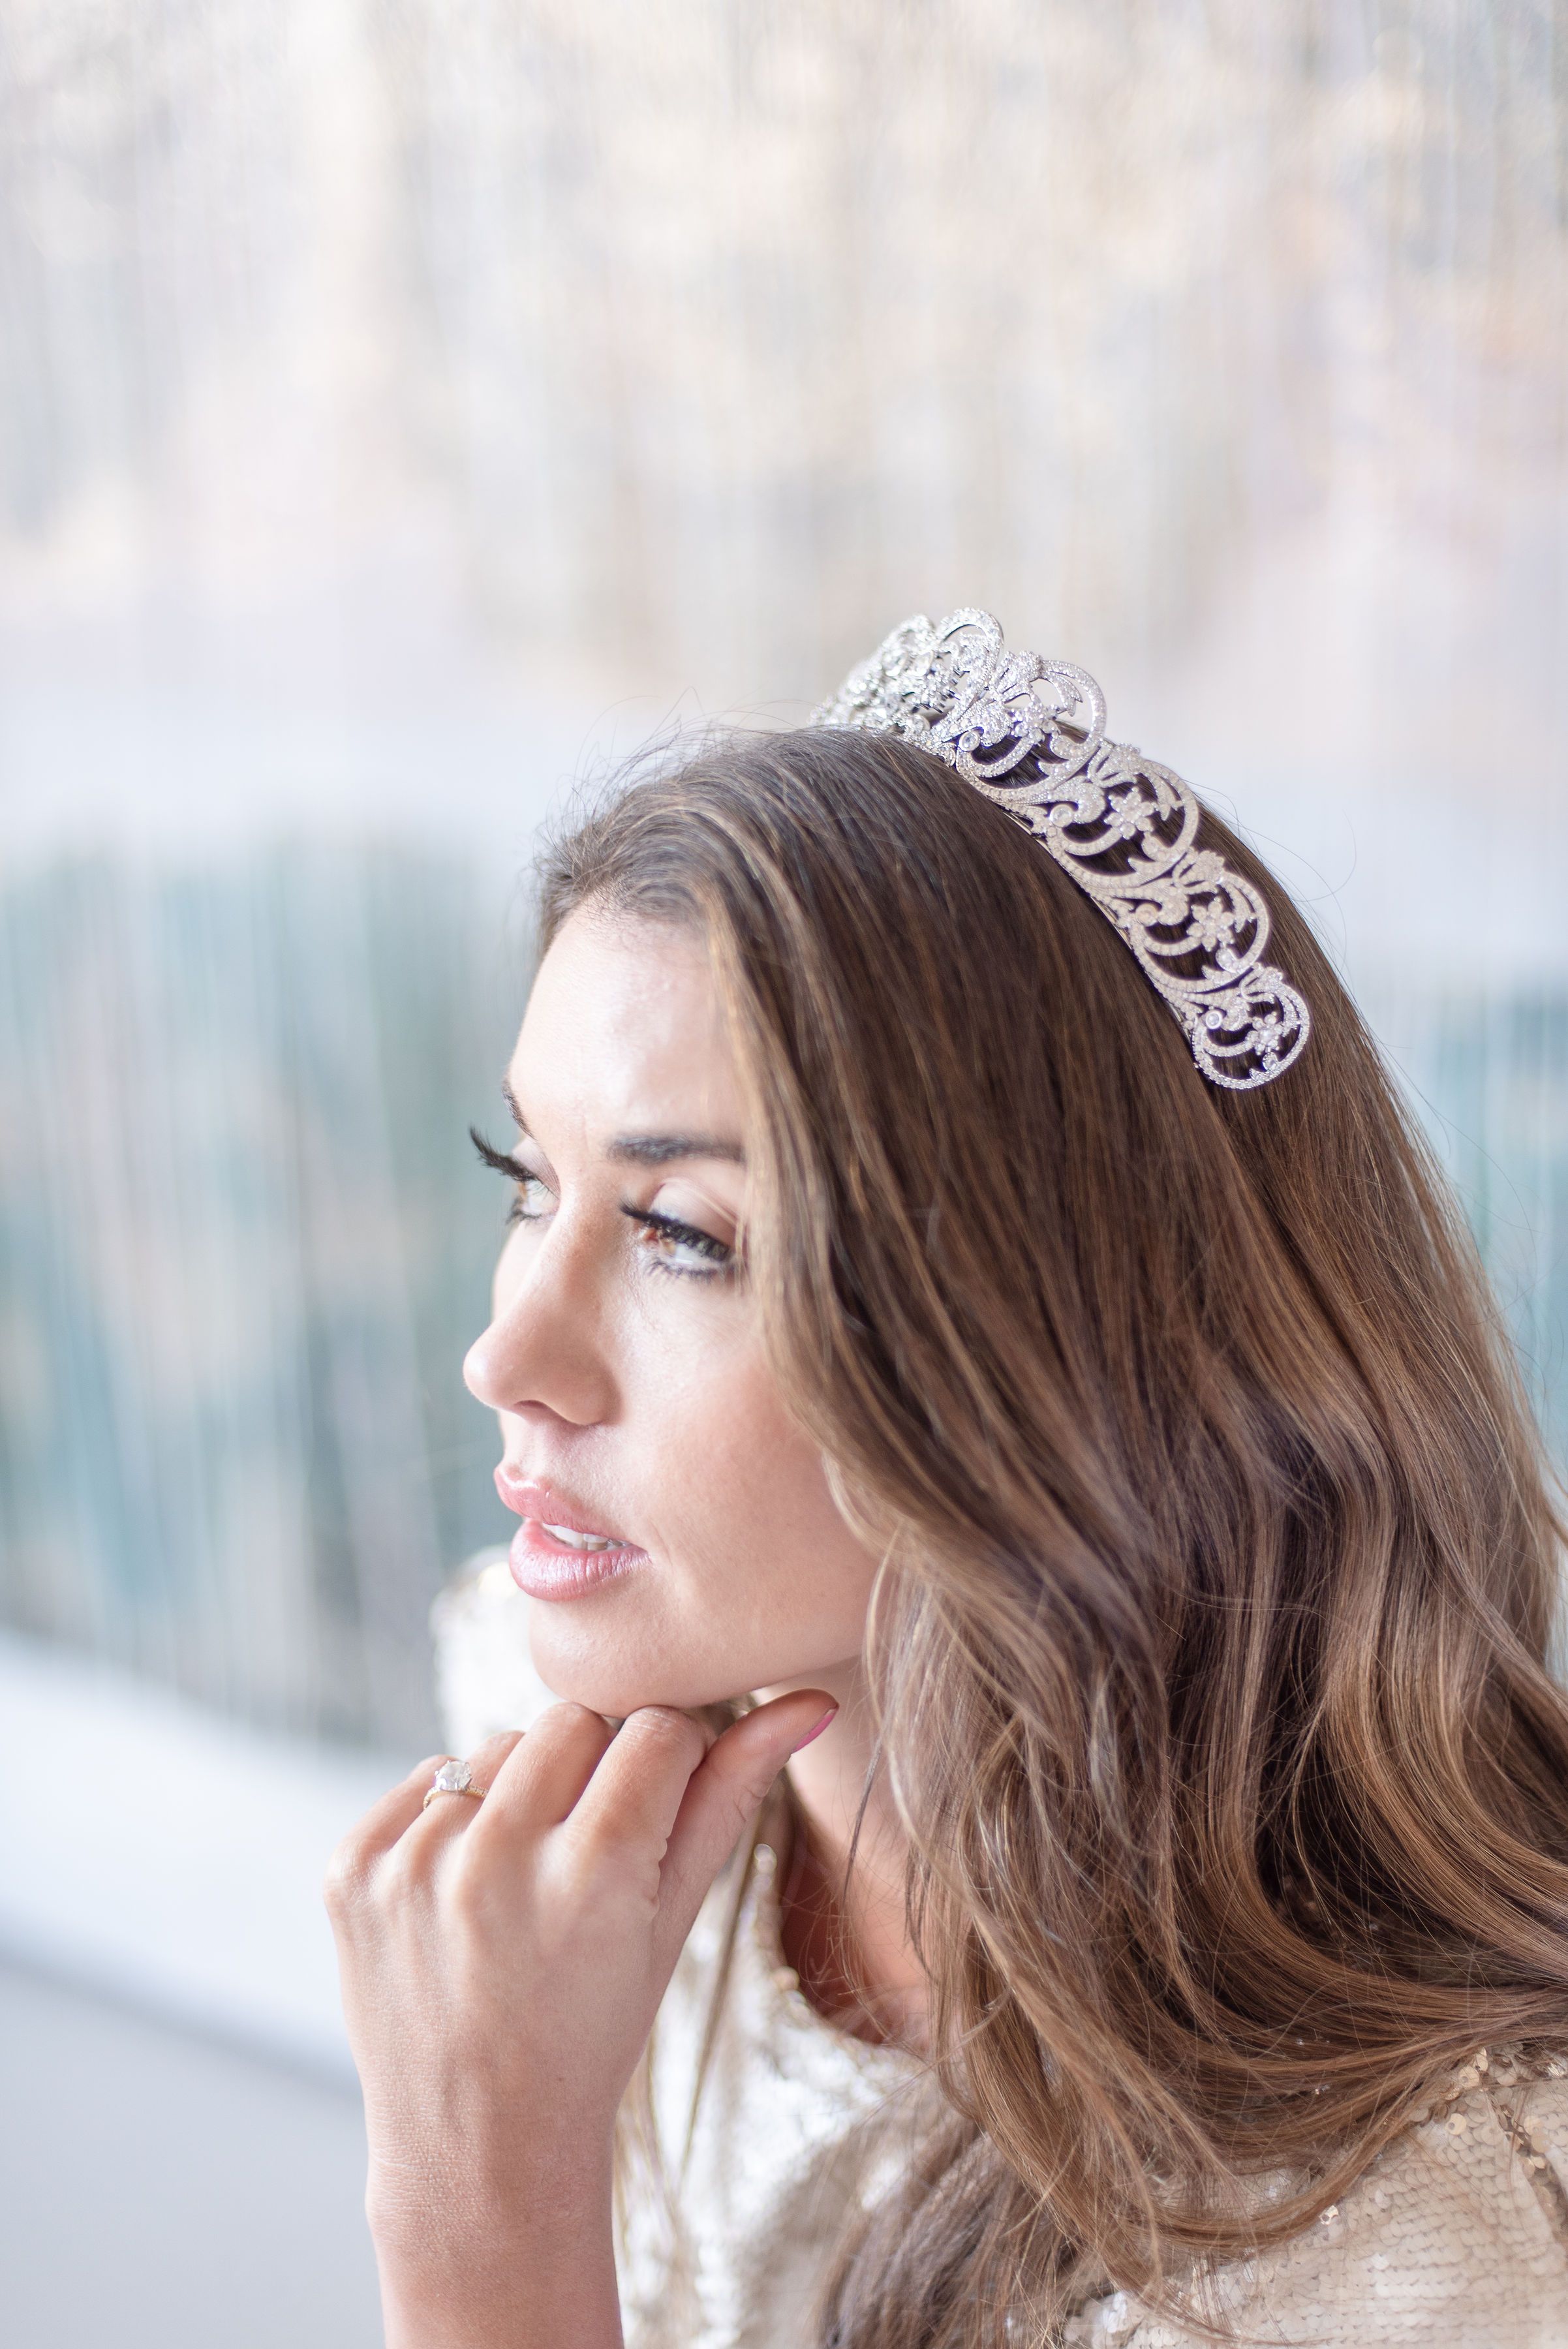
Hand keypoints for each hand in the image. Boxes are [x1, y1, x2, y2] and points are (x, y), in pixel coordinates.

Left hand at [325, 1689, 835, 2348]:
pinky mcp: (351, 1871)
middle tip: (592, 1850)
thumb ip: (733, 1796)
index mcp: (593, 1877)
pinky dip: (451, 1819)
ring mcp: (411, 1868)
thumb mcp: (673, 1922)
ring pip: (496, 1747)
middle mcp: (493, 1863)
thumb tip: (807, 1699)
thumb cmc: (593, 2033)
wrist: (476, 2145)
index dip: (672, 1761)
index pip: (657, 1730)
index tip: (663, 1806)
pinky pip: (423, 1781)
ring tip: (526, 1883)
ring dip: (520, 1792)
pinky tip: (466, 1893)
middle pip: (573, 1720)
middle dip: (595, 1767)